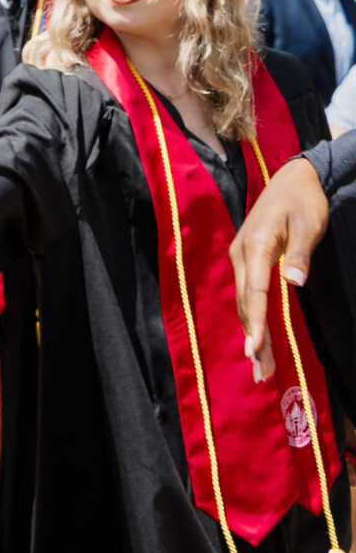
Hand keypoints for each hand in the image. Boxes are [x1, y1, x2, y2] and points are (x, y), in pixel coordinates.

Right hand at [234, 155, 325, 381]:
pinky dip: (254, 317)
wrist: (293, 179)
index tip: (255, 349)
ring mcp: (242, 258)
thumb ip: (302, 254)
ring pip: (245, 302)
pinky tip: (258, 335)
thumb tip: (293, 284)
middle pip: (246, 304)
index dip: (256, 322)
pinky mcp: (248, 260)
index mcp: (257, 246)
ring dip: (252, 332)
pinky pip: (249, 294)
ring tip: (260, 364)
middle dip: (253, 338)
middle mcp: (242, 255)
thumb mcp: (310, 224)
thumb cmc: (304, 200)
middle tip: (261, 372)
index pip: (255, 291)